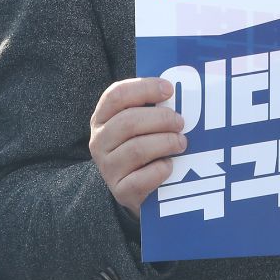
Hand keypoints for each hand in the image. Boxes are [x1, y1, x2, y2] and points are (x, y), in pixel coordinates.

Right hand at [90, 77, 186, 218]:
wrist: (137, 187)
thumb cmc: (144, 143)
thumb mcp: (141, 123)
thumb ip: (152, 105)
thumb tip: (175, 91)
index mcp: (102, 117)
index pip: (116, 94)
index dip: (144, 88)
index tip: (169, 89)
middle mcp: (99, 141)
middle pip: (128, 121)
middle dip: (161, 118)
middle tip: (181, 122)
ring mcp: (107, 168)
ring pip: (137, 148)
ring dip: (166, 142)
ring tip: (180, 143)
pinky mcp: (121, 191)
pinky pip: (144, 177)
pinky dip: (162, 169)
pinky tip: (169, 165)